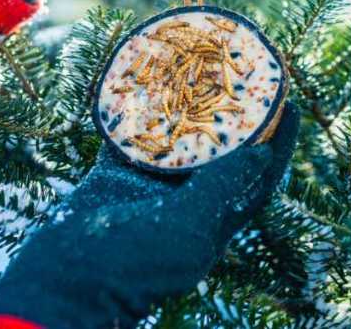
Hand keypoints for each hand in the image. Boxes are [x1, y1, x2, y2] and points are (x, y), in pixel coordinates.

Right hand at [0, 104, 298, 328]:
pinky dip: (137, 111)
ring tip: (200, 69)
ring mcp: (150, 191)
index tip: (290, 103)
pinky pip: (132, 137)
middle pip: (222, 151)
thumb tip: (264, 153)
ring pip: (177, 139)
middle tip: (246, 75)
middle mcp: (186, 203)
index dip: (278, 142)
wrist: (61, 281)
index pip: (258, 177)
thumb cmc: (131, 263)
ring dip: (187, 108)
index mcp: (213, 222)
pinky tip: (145, 81)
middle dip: (235, 115)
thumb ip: (223, 188)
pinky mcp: (115, 180)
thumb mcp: (187, 228)